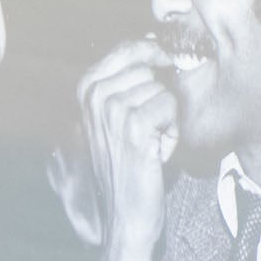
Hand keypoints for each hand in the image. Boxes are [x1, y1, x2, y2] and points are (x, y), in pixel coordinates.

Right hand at [76, 38, 179, 260]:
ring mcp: (113, 110)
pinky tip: (160, 152)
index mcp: (86, 89)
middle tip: (151, 131)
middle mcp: (94, 96)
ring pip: (164, 89)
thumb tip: (157, 44)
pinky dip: (174, 131)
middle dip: (161, 96)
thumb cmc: (128, 169)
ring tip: (153, 144)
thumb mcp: (118, 121)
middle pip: (151, 67)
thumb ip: (128, 83)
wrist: (126, 216)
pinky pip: (172, 107)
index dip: (155, 56)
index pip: (130, 47)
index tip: (163, 76)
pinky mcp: (136, 127)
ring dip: (168, 117)